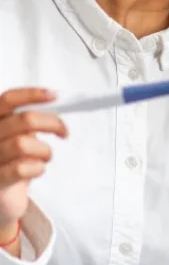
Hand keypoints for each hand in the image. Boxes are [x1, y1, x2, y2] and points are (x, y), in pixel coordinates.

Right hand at [0, 89, 66, 236]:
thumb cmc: (11, 165)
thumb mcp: (18, 138)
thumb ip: (28, 124)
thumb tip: (56, 110)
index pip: (8, 99)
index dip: (32, 94)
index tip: (55, 95)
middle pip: (24, 120)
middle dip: (52, 123)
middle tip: (64, 132)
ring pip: (24, 144)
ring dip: (45, 151)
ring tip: (45, 158)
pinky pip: (22, 168)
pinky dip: (37, 168)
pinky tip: (38, 170)